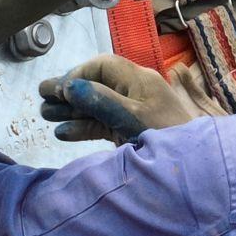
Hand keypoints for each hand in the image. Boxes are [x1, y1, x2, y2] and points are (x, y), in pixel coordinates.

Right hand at [38, 54, 199, 143]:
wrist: (195, 169)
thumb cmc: (166, 137)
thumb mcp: (133, 117)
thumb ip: (101, 101)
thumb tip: (70, 86)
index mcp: (140, 81)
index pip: (103, 66)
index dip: (78, 73)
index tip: (59, 88)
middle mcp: (135, 93)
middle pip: (96, 86)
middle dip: (68, 92)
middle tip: (41, 97)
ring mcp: (132, 114)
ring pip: (96, 107)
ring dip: (70, 110)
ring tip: (45, 115)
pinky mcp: (130, 133)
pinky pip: (102, 125)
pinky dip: (82, 128)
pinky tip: (63, 134)